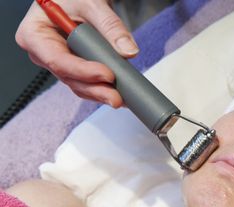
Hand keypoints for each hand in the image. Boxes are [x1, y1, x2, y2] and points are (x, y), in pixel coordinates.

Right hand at [16, 0, 138, 106]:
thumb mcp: (91, 3)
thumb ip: (110, 26)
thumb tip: (128, 51)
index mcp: (34, 34)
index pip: (57, 60)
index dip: (83, 71)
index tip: (107, 74)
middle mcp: (44, 52)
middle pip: (69, 77)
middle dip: (94, 88)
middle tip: (116, 96)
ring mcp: (59, 62)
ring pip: (79, 84)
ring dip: (100, 93)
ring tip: (120, 98)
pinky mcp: (75, 68)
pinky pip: (87, 83)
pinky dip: (103, 88)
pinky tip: (118, 93)